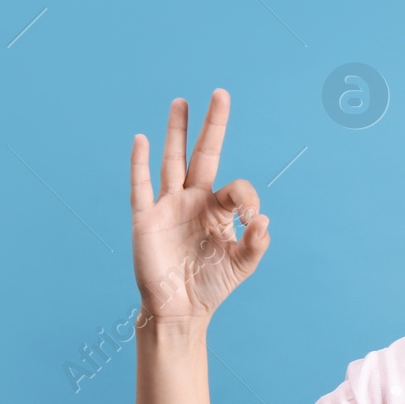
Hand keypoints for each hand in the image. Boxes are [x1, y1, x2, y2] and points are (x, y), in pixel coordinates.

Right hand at [130, 89, 269, 325]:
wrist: (180, 309)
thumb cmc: (211, 286)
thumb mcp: (243, 265)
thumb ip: (257, 243)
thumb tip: (264, 219)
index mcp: (219, 210)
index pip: (236, 187)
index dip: (248, 198)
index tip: (253, 219)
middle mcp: (194, 200)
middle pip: (203, 154)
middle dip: (211, 126)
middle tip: (220, 93)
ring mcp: (168, 206)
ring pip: (173, 161)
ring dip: (176, 132)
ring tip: (181, 102)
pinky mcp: (146, 219)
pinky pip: (141, 186)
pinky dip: (140, 164)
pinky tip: (142, 140)